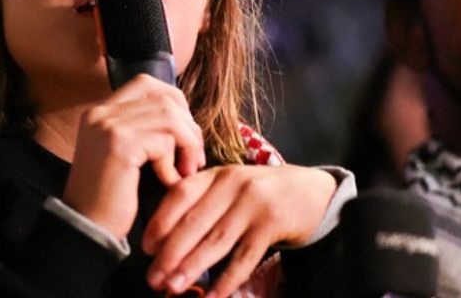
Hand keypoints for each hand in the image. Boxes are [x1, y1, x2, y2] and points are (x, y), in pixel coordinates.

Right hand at [60, 75, 206, 238]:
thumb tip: (185, 119)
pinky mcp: (119, 145)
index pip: (146, 84)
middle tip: (192, 159)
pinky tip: (167, 183)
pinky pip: (165, 140)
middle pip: (163, 97)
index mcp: (99, 112)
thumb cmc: (111, 198)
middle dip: (188, 126)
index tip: (185, 136)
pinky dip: (174, 164)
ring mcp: (107, 126)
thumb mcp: (124, 155)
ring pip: (169, 116)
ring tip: (184, 172)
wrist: (86, 228)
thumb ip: (143, 131)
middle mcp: (100, 113)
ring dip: (186, 145)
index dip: (175, 103)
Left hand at [141, 164, 336, 296]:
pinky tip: (213, 296)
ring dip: (192, 267)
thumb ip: (203, 200)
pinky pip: (245, 257)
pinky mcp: (272, 225)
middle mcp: (232, 186)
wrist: (314, 192)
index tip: (146, 247)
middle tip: (153, 278)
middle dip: (170, 253)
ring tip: (173, 287)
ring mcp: (253, 205)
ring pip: (216, 241)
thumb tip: (165, 238)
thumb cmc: (261, 193)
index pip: (180, 195)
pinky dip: (227, 279)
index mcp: (216, 175)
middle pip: (194, 223)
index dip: (160, 221)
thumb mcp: (231, 186)